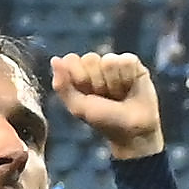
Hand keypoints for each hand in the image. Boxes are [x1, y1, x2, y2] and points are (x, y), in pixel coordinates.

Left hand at [49, 50, 164, 159]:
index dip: (78, 77)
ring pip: (109, 60)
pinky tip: (130, 88)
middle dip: (96, 82)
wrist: (133, 130)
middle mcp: (96, 66)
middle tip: (104, 96)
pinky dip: (127, 78)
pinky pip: (126, 61)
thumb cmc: (104, 120)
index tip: (86, 93)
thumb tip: (55, 59)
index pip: (71, 59)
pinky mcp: (133, 64)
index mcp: (78, 73)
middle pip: (90, 58)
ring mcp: (114, 63)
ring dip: (113, 83)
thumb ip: (62, 85)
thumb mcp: (78, 107)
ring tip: (118, 95)